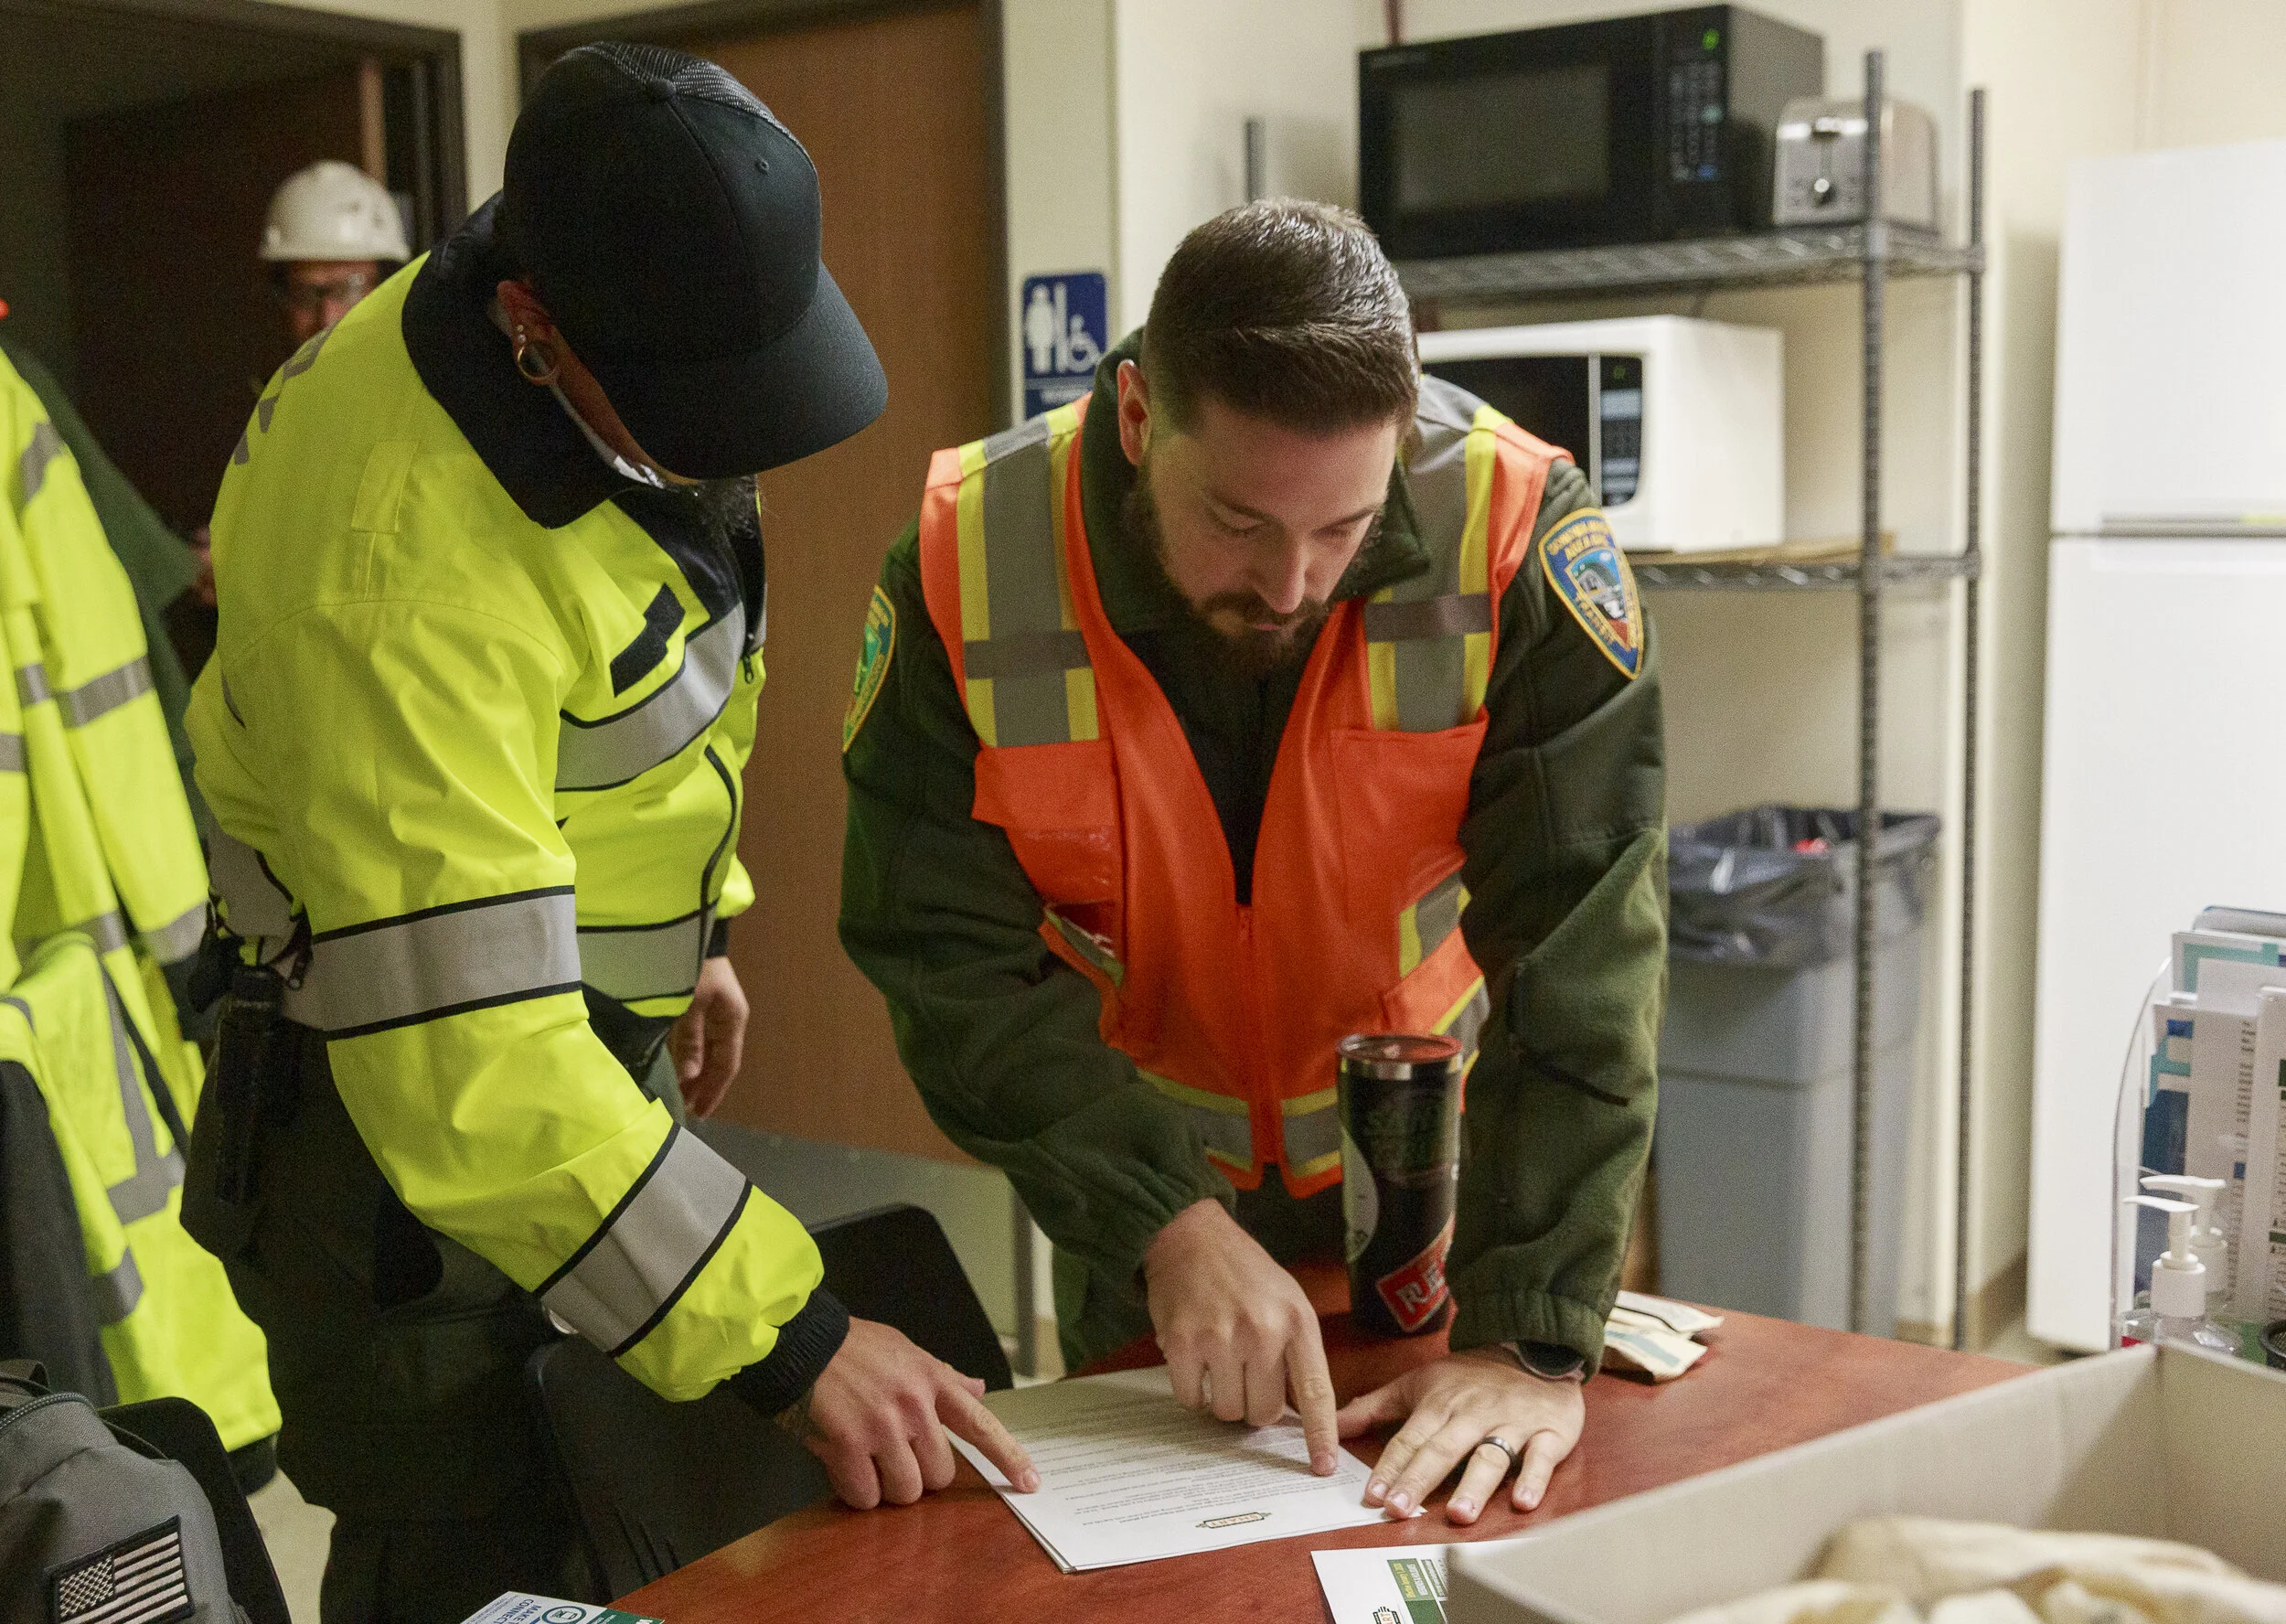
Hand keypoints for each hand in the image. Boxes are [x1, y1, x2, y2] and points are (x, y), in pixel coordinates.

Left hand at [670, 955, 746, 1117]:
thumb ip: (690, 1040)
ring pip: (707, 1052)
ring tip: (681, 1096)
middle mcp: (727, 1019)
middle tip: (687, 1111)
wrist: (687, 926)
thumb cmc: (691, 964)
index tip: (700, 1114)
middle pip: (719, 1061)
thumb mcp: (689, 1003)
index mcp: (733, 1018)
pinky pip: (697, 1039)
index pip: (726, 1064)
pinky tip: (677, 1069)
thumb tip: (689, 1077)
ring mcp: (714, 1012)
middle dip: (704, 1087)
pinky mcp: (699, 1004)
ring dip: (695, 1074)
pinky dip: (688, 1057)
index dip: (714, 1091)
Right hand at [781, 1317, 1039, 1509]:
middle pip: (940, 1475)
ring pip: (906, 1492)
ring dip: (887, 1488)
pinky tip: (845, 1466)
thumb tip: (977, 1388)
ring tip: (867, 1460)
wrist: (800, 1344)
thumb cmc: (850, 1347)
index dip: (1009, 1456)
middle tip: (895, 1456)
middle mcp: (913, 1405)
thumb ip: (942, 1375)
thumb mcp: (904, 1350)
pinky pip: (866, 1495)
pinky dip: (856, 1491)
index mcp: (932, 1380)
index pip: (980, 1424)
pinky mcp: (847, 1444)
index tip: (1030, 1482)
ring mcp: (881, 1426)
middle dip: (919, 1476)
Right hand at [1143, 1200, 1338, 1473]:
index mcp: (1296, 1322)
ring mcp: (1220, 1338)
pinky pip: (1190, 1398)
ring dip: (1221, 1397)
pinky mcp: (1182, 1342)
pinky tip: (1194, 1357)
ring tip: (1218, 1360)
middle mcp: (1262, 1332)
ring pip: (1226, 1411)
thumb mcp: (1288, 1301)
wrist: (1191, 1235)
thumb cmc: (1244, 1272)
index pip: (1316, 1392)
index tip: (1323, 1468)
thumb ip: (1297, 1353)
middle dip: (1254, 1403)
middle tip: (1244, 1373)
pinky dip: (1191, 1388)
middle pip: (1263, 1413)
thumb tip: (1297, 1414)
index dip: (1320, 1435)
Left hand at [1339, 1348, 1584, 1522]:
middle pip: (1443, 1450)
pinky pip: (1542, 1458)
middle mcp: (1472, 1415)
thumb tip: (1332, 1426)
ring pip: (1491, 1457)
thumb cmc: (1470, 1376)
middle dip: (1420, 1480)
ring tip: (1458, 1515)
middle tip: (1400, 1510)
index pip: (1409, 1439)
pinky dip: (1533, 1479)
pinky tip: (1522, 1502)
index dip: (1390, 1468)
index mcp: (1439, 1404)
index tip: (1372, 1496)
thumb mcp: (1418, 1383)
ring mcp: (1511, 1424)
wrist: (1533, 1347)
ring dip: (1474, 1486)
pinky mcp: (1548, 1433)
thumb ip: (1374, 1407)